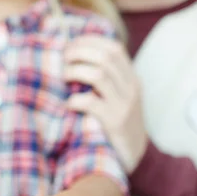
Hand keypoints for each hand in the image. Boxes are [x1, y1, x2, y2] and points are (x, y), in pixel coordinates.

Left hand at [65, 35, 147, 172]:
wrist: (132, 154)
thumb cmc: (117, 121)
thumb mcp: (118, 96)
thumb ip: (105, 78)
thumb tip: (75, 57)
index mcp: (131, 78)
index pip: (113, 48)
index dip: (90, 41)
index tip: (71, 44)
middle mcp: (131, 88)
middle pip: (105, 57)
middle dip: (79, 52)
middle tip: (63, 59)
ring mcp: (124, 104)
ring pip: (98, 74)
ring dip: (75, 71)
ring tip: (64, 77)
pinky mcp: (115, 122)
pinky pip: (91, 102)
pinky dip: (74, 99)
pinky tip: (69, 103)